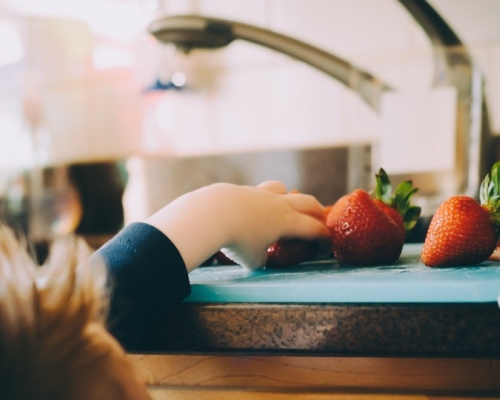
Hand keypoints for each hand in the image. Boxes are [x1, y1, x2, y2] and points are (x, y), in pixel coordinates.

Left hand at [146, 181, 328, 270]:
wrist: (212, 214)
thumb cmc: (237, 240)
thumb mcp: (253, 260)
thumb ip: (261, 259)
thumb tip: (259, 257)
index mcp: (287, 222)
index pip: (313, 228)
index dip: (323, 236)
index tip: (328, 242)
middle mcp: (278, 204)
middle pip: (307, 202)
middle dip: (317, 211)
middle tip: (320, 219)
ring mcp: (260, 194)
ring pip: (282, 189)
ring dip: (289, 197)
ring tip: (285, 206)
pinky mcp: (242, 190)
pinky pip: (259, 191)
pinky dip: (262, 200)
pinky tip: (252, 209)